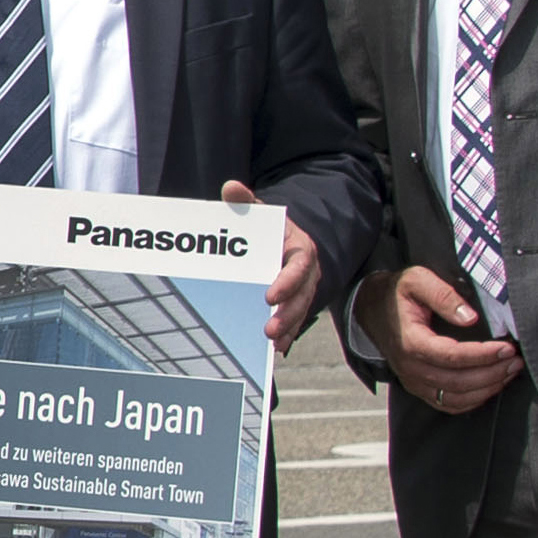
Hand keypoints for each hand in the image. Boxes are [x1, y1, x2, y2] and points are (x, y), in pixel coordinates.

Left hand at [221, 182, 319, 349]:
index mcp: (299, 248)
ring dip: (288, 328)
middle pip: (302, 295)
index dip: (288, 282)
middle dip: (288, 314)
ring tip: (272, 342)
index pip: (300, 265)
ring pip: (300, 311)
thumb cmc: (266, 227)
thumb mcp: (258, 211)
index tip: (270, 296)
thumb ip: (245, 201)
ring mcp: (302, 290)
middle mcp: (306, 272)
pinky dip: (287, 335)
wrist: (279, 240)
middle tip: (269, 330)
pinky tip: (275, 349)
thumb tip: (231, 188)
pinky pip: (294, 322)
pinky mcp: (295, 303)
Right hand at [356, 263, 524, 415]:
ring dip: (486, 389)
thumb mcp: (417, 280)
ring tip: (509, 372)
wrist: (371, 310)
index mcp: (411, 342)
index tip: (507, 348)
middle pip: (458, 382)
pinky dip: (472, 400)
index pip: (453, 357)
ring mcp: (413, 381)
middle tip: (516, 361)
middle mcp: (411, 368)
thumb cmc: (397, 293)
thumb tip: (470, 317)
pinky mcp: (418, 387)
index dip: (483, 355)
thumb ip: (443, 295)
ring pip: (455, 398)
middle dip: (492, 374)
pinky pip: (447, 404)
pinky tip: (490, 386)